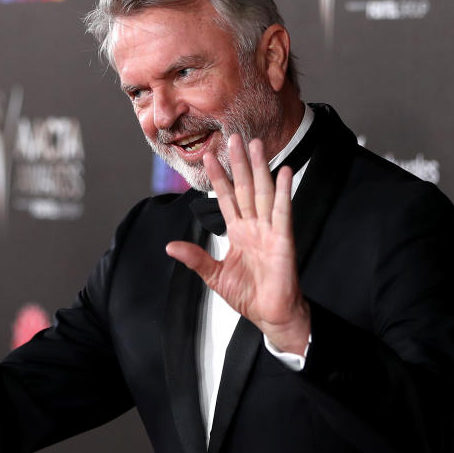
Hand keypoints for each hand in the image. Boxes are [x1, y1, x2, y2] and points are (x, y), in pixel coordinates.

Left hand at [166, 134, 309, 355]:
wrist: (270, 315)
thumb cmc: (249, 296)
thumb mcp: (215, 276)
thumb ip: (196, 258)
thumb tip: (170, 246)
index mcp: (238, 232)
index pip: (225, 198)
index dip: (217, 178)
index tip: (207, 157)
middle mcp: (254, 226)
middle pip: (245, 187)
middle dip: (239, 163)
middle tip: (234, 137)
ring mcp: (269, 230)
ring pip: (262, 192)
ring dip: (260, 168)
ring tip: (256, 145)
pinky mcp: (283, 239)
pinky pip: (282, 211)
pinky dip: (283, 192)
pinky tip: (282, 172)